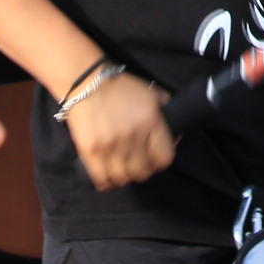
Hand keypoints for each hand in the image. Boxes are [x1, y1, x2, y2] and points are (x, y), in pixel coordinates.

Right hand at [64, 68, 173, 190]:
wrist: (87, 81)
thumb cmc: (120, 86)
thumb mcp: (149, 91)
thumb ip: (165, 107)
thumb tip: (176, 125)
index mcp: (150, 121)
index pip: (164, 158)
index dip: (161, 161)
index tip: (156, 158)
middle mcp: (132, 135)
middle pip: (143, 172)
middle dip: (143, 170)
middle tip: (138, 164)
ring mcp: (110, 145)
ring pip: (123, 178)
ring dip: (125, 177)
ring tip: (122, 170)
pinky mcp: (90, 151)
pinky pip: (102, 179)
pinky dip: (107, 182)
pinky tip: (108, 176)